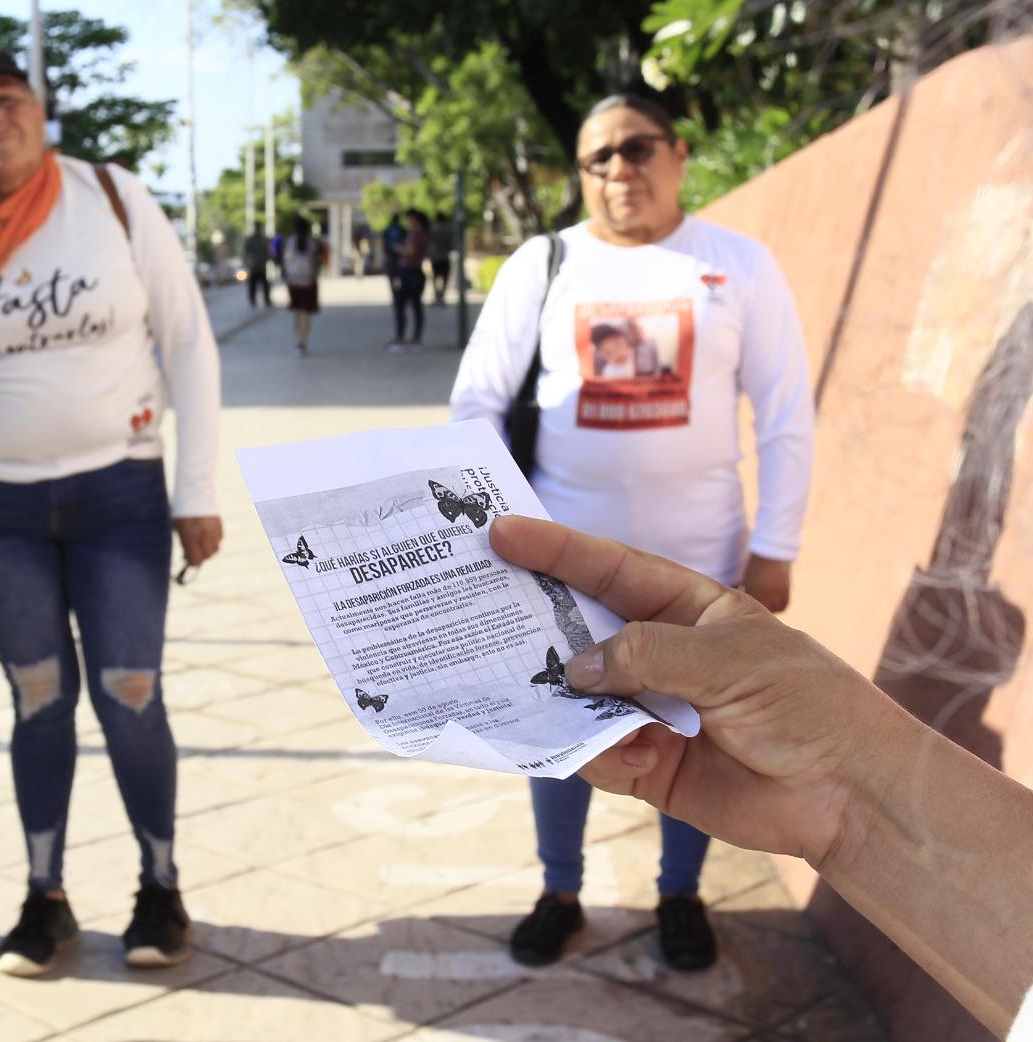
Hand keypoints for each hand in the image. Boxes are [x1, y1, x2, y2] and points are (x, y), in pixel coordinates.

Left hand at [174, 516, 222, 566]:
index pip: (196, 559)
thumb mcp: (178, 528)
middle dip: (201, 556)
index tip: (190, 561)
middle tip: (195, 552)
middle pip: (207, 556)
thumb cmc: (182, 512)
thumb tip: (188, 557)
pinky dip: (214, 540)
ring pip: (215, 549)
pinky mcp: (220, 525)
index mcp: (190, 536)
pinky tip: (207, 533)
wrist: (194, 493)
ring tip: (201, 543)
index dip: (193, 562)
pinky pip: (219, 540)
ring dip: (208, 549)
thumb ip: (184, 544)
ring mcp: (213, 530)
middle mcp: (204, 534)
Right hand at [488, 514, 902, 868]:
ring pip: (580, 696)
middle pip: (582, 631)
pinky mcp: (649, 767)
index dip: (556, 551)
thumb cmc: (808, 705)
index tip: (502, 532)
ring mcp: (651, 710)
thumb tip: (574, 670)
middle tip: (477, 608)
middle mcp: (662, 655)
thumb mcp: (728, 659)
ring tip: (528, 691)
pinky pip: (597, 754)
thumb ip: (647, 655)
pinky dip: (597, 754)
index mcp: (688, 609)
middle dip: (536, 624)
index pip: (610, 570)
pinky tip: (627, 758)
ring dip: (560, 698)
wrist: (851, 795)